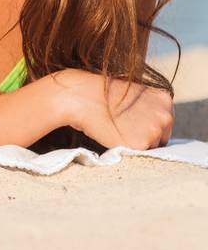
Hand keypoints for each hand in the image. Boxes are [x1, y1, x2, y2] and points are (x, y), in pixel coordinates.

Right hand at [51, 70, 172, 150]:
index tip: (132, 125)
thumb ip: (147, 108)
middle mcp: (166, 115)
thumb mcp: (133, 95)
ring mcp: (156, 130)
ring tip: (117, 131)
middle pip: (162, 136)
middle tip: (124, 130)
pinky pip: (138, 154)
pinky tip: (114, 137)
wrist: (83, 97)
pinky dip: (127, 149)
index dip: (146, 126)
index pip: (163, 123)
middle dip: (145, 136)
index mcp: (164, 100)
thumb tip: (148, 124)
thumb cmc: (101, 96)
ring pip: (151, 147)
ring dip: (136, 144)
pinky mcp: (142, 145)